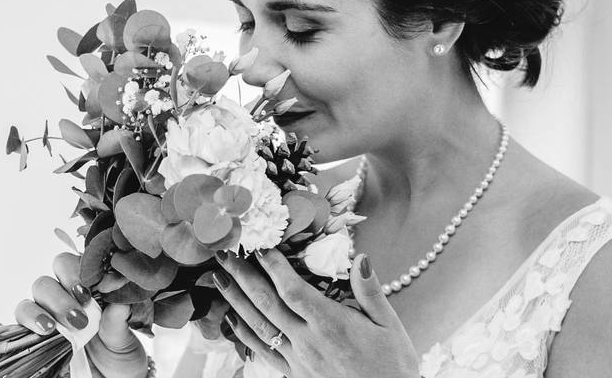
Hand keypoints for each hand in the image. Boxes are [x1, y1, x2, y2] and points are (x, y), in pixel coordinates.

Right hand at [15, 252, 148, 377]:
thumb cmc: (119, 355)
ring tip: (52, 329)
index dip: (74, 273)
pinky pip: (13, 326)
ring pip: (28, 302)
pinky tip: (15, 329)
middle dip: (59, 297)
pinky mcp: (31, 340)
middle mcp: (62, 299)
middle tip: (77, 318)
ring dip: (37, 313)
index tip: (86, 293)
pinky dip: (9, 325)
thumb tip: (119, 300)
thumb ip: (118, 321)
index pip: (71, 265)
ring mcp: (46, 318)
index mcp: (86, 290)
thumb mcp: (123, 340)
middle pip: (46, 283)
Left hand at [213, 249, 418, 377]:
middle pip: (267, 304)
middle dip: (243, 276)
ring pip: (259, 326)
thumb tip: (361, 257)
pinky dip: (244, 334)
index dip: (273, 267)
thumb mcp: (390, 326)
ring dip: (235, 300)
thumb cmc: (393, 366)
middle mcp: (309, 342)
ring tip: (218, 279)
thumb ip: (371, 291)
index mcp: (332, 325)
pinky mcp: (295, 375)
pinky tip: (232, 319)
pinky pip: (263, 351)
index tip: (259, 246)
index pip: (293, 290)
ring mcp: (298, 361)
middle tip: (224, 254)